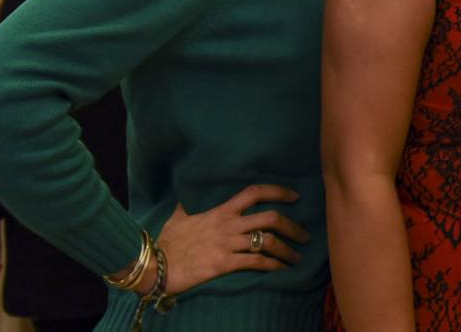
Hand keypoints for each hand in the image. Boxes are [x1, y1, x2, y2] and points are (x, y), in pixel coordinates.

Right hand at [149, 185, 307, 295]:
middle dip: (293, 226)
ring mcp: (227, 244)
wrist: (155, 265)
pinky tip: (281, 269)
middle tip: (305, 234)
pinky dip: (273, 265)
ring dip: (288, 249)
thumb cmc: (167, 242)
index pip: (254, 193)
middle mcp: (228, 225)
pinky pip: (256, 262)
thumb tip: (187, 196)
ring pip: (268, 241)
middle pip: (270, 218)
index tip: (295, 196)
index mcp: (221, 211)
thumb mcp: (179, 217)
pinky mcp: (224, 264)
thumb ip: (189, 206)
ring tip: (297, 256)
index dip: (278, 191)